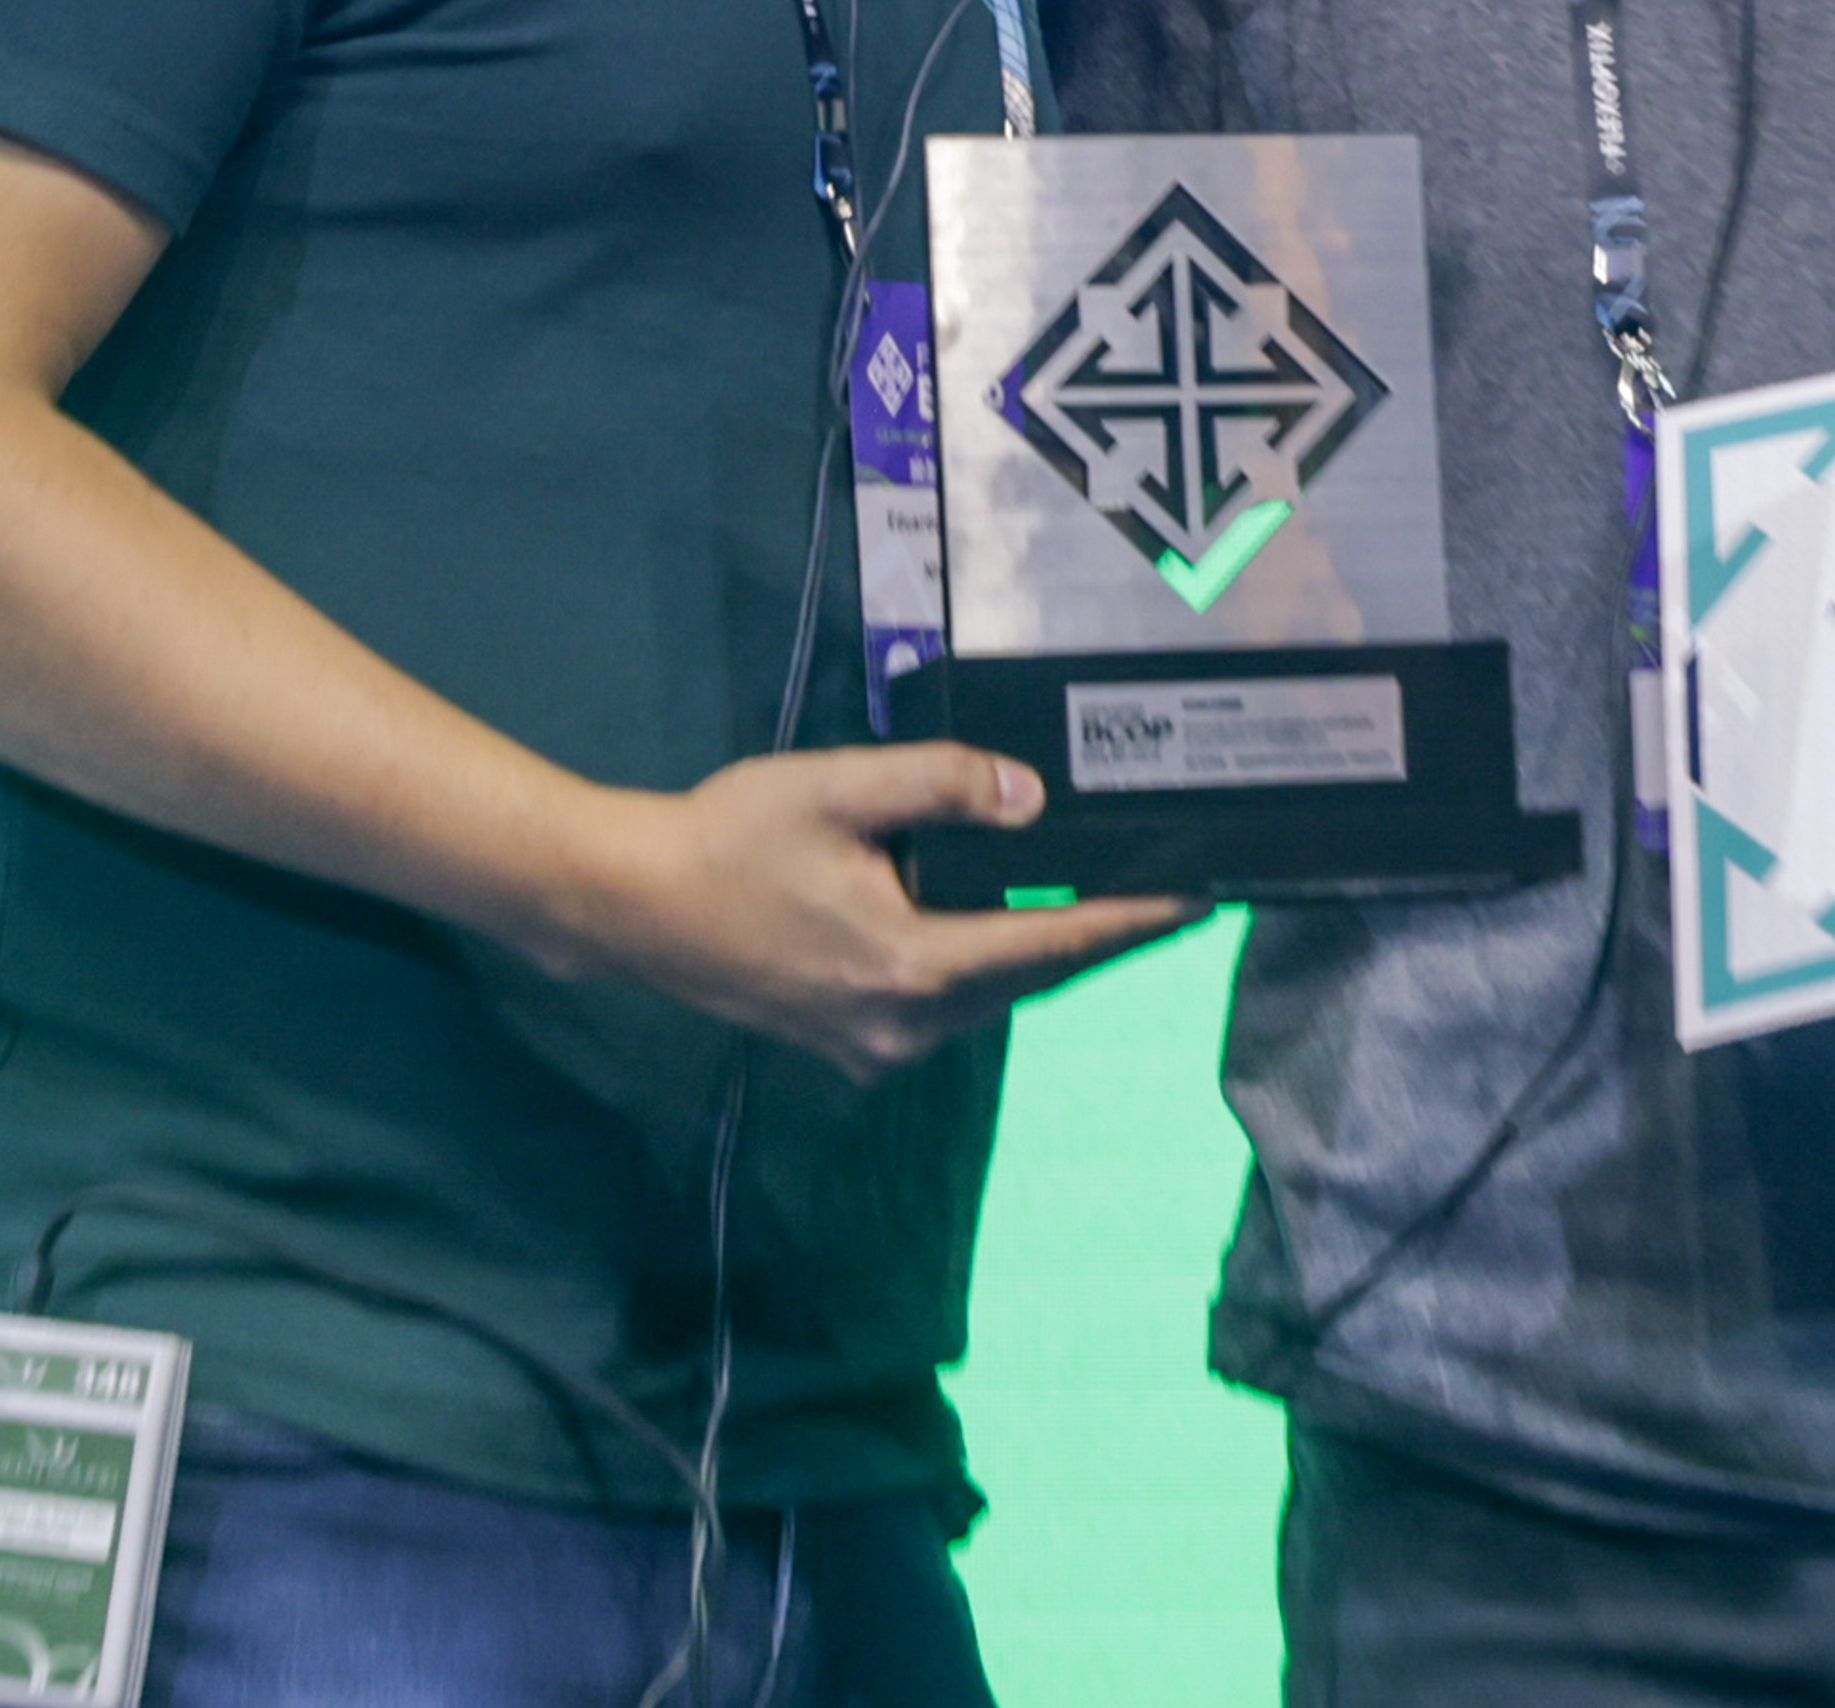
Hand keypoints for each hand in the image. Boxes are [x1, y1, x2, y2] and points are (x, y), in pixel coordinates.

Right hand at [524, 743, 1202, 1083]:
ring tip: (1105, 902)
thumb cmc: (729, 839)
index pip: (1055, 943)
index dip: (1133, 921)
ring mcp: (879, 1049)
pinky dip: (988, 967)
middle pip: (1034, 978)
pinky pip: (950, 1006)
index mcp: (914, 965)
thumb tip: (1031, 798)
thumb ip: (939, 784)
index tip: (1203, 901)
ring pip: (993, 998)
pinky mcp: (854, 1047)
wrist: (631, 908)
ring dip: (1044, 953)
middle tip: (1173, 893)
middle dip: (1103, 937)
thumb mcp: (837, 788)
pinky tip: (1003, 923)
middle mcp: (908, 1027)